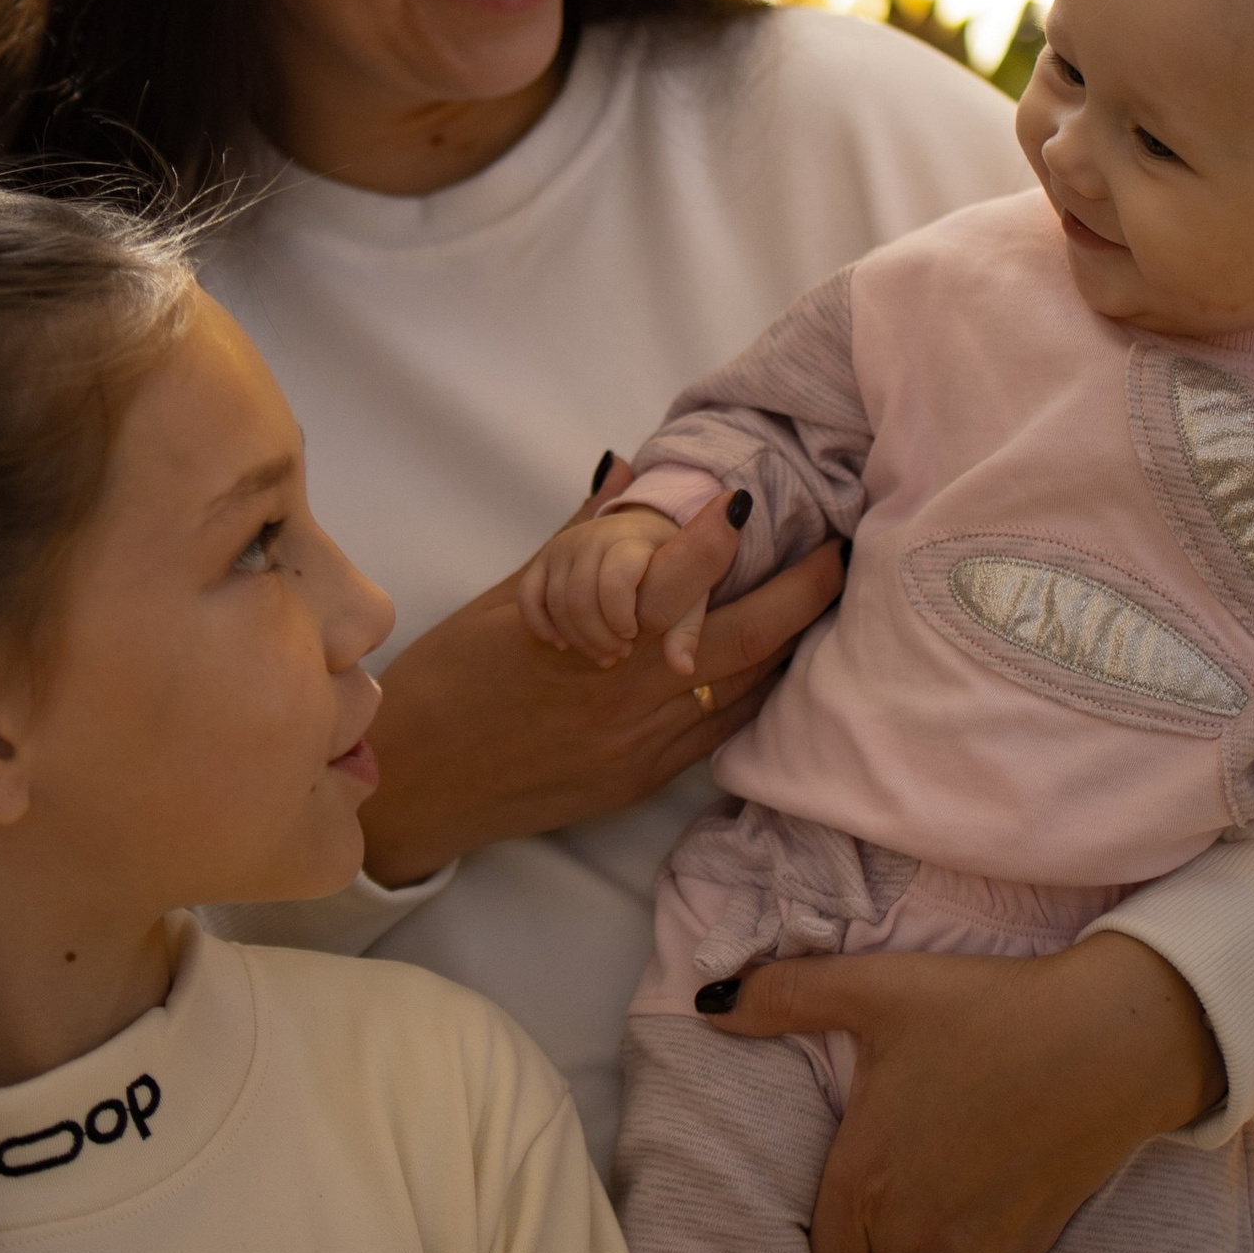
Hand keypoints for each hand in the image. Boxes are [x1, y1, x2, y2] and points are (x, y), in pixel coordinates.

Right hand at [357, 458, 840, 887]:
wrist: (418, 783)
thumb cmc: (451, 679)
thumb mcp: (507, 597)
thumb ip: (577, 537)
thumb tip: (625, 469)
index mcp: (588, 640)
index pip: (673, 582)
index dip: (718, 538)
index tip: (754, 498)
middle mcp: (626, 695)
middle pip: (741, 643)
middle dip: (799, 593)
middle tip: (835, 549)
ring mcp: (642, 745)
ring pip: (743, 690)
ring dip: (788, 643)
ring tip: (821, 598)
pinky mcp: (643, 780)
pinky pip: (720, 731)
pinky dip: (753, 691)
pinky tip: (772, 663)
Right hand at [517, 506, 680, 666]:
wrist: (643, 533)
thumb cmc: (667, 570)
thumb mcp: (686, 593)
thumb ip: (685, 630)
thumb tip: (682, 668)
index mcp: (630, 539)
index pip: (614, 579)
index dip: (621, 617)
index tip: (634, 634)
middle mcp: (591, 537)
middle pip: (580, 599)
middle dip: (599, 637)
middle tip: (620, 652)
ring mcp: (563, 546)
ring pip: (556, 603)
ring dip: (578, 639)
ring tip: (603, 653)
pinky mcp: (544, 559)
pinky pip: (528, 597)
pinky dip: (541, 626)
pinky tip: (562, 644)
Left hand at [699, 932, 1225, 1252]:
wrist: (1106, 1044)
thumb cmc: (983, 1013)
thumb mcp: (875, 988)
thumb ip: (783, 996)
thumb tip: (707, 1003)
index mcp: (867, 1184)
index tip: (809, 1212)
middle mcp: (916, 1238)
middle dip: (855, 1236)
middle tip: (863, 1169)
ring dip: (905, 1240)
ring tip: (913, 1167)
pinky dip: (957, 1237)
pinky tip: (966, 1174)